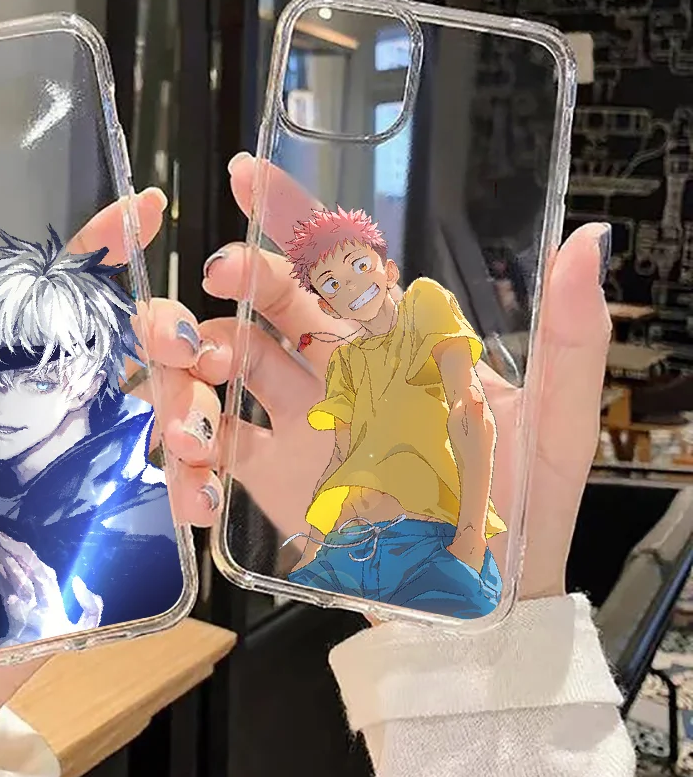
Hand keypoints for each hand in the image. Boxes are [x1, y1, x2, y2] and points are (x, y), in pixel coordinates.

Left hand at [0, 187, 221, 760]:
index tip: (141, 209)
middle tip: (167, 346)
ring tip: (178, 435)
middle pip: (139, 347)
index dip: (101, 252)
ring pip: (175, 408)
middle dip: (167, 331)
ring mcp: (101, 466)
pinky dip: (198, 481)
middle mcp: (64, 415)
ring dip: (194, 405)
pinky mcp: (125, 523)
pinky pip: (181, 488)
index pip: (60, 303)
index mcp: (5, 385)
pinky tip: (191, 491)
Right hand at [198, 154, 609, 603]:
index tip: (248, 175)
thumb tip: (587, 245)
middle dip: (239, 279)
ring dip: (194, 364)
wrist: (482, 601)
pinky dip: (190, 459)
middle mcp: (339, 372)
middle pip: (271, 303)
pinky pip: (213, 450)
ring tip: (196, 392)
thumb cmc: (524, 508)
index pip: (339, 265)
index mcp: (395, 345)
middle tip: (221, 273)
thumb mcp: (556, 424)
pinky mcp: (271, 476)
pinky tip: (195, 481)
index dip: (292, 218)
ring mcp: (299, 421)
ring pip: (226, 364)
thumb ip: (570, 337)